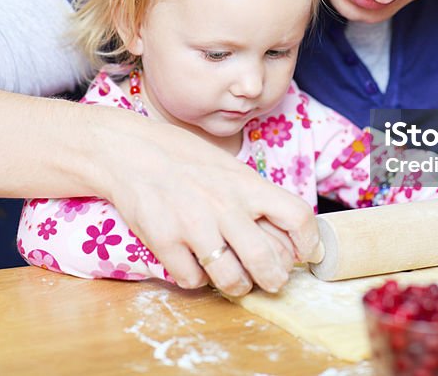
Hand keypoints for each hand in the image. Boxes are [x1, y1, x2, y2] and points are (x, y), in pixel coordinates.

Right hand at [100, 121, 317, 295]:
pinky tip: (194, 263)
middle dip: (274, 279)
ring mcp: (194, 225)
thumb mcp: (228, 168)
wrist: (129, 152)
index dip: (308, 241)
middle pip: (267, 260)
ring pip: (232, 279)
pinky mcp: (165, 242)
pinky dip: (197, 278)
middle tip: (271, 280)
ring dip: (237, 285)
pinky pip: (193, 279)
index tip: (304, 253)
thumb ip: (254, 197)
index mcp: (246, 184)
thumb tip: (284, 235)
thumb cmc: (184, 159)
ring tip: (234, 279)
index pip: (297, 215)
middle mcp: (225, 205)